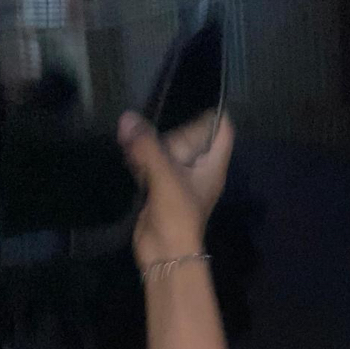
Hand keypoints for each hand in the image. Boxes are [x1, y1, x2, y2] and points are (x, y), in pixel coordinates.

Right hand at [117, 110, 233, 269]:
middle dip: (172, 128)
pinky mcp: (159, 188)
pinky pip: (151, 164)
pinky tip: (126, 149)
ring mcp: (178, 179)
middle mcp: (198, 169)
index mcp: (212, 165)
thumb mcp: (165, 175)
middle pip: (191, 136)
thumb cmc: (177, 214)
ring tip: (133, 133)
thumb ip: (147, 146)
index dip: (213, 113)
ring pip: (167, 150)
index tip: (191, 96)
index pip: (223, 130)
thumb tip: (128, 119)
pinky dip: (140, 157)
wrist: (165, 253)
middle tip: (150, 123)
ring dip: (151, 142)